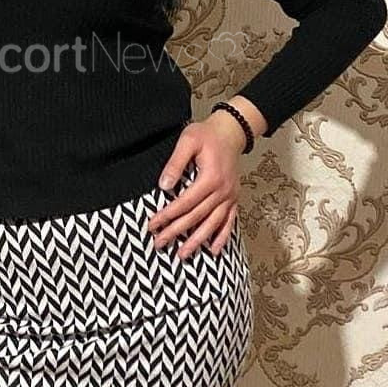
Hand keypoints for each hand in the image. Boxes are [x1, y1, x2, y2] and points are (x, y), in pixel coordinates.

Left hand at [147, 113, 247, 258]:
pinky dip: (223, 237)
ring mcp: (230, 196)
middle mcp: (222, 190)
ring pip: (213, 224)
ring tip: (183, 254)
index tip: (153, 224)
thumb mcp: (188, 140)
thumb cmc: (207, 135)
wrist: (230, 132)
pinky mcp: (233, 198)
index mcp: (210, 178)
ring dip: (198, 241)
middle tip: (159, 244)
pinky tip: (215, 250)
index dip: (168, 215)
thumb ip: (175, 163)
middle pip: (196, 216)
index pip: (185, 203)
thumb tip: (164, 185)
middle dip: (177, 232)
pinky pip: (229, 221)